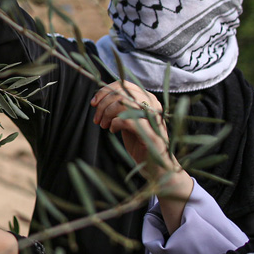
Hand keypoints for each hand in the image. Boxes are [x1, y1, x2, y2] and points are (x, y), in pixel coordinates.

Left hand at [89, 80, 193, 227]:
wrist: (159, 169)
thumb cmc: (142, 145)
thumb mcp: (129, 122)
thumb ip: (121, 109)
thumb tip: (101, 98)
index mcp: (149, 100)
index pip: (124, 84)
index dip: (106, 90)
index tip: (94, 103)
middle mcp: (154, 106)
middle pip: (122, 90)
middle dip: (104, 102)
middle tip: (97, 117)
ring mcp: (154, 119)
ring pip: (123, 102)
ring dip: (107, 113)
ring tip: (103, 125)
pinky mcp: (152, 134)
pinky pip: (127, 120)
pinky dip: (115, 123)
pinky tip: (112, 130)